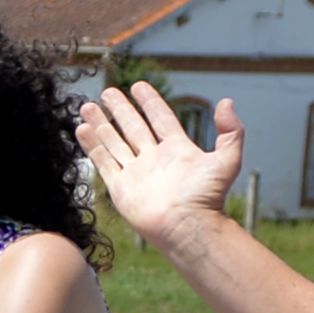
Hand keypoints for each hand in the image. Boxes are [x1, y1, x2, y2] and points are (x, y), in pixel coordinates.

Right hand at [80, 86, 241, 251]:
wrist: (186, 226)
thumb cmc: (207, 197)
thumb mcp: (227, 159)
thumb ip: (231, 131)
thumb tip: (226, 102)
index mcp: (177, 150)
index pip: (160, 119)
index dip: (150, 102)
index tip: (138, 86)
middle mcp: (154, 159)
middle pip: (133, 128)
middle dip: (121, 110)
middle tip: (108, 92)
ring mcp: (136, 173)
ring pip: (114, 142)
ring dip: (101, 124)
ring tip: (87, 107)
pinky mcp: (120, 187)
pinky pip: (103, 161)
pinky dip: (92, 145)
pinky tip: (82, 129)